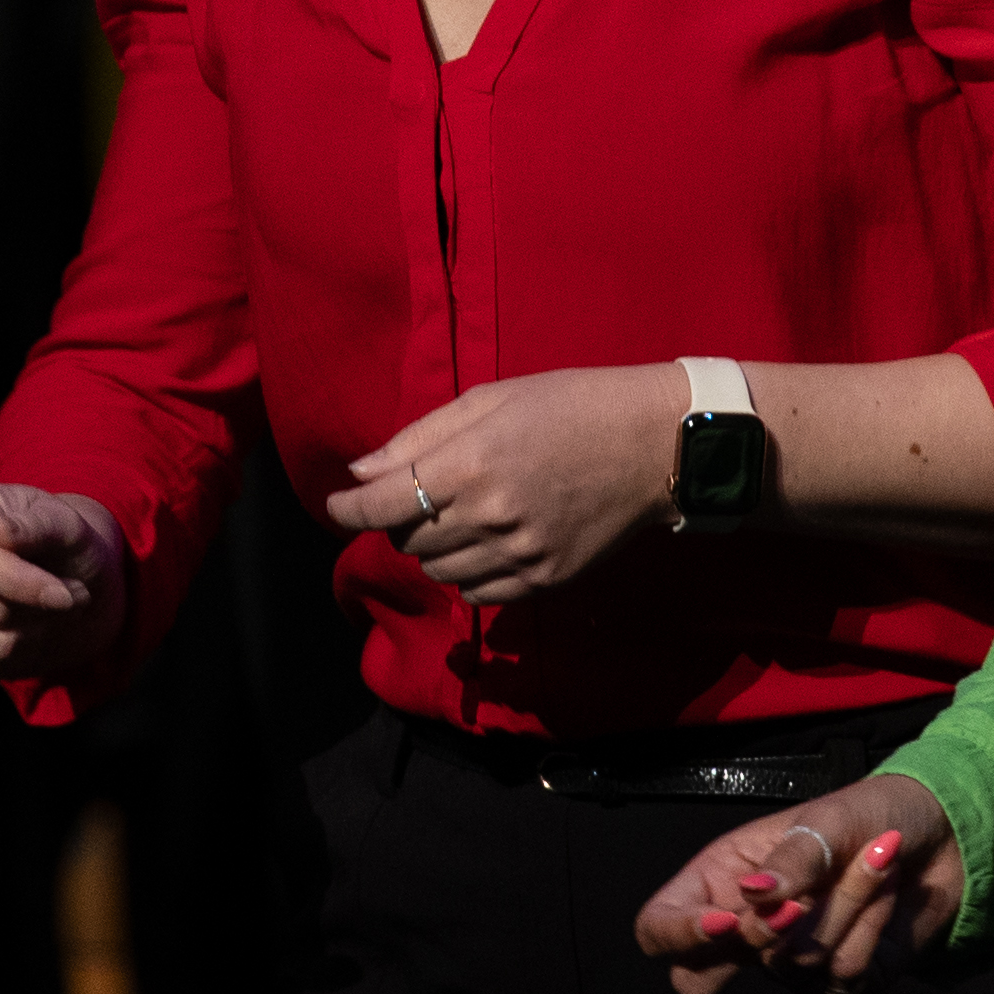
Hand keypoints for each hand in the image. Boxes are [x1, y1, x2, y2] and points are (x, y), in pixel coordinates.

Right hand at [0, 480, 132, 687]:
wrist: (60, 579)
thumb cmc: (63, 546)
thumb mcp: (68, 527)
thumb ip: (37, 526)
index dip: (21, 583)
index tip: (66, 595)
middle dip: (36, 610)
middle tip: (64, 598)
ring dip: (29, 638)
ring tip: (45, 615)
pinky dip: (5, 663)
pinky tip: (17, 637)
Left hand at [328, 366, 695, 603]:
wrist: (654, 443)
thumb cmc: (570, 404)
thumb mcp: (491, 399)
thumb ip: (419, 437)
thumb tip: (360, 473)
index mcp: (471, 462)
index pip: (383, 504)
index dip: (349, 509)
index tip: (338, 505)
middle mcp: (489, 516)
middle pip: (408, 540)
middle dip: (400, 518)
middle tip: (421, 493)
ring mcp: (519, 554)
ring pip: (439, 572)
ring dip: (432, 547)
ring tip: (458, 515)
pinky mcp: (545, 579)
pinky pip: (479, 594)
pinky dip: (467, 573)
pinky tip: (485, 543)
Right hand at [631, 772, 957, 991]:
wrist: (937, 835)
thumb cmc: (868, 814)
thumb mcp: (826, 820)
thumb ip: (790, 860)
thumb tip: (754, 896)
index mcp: (720, 878)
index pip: (657, 928)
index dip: (679, 934)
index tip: (728, 921)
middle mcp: (745, 927)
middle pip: (697, 979)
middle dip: (757, 940)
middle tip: (799, 900)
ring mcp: (788, 963)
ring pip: (792, 968)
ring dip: (844, 907)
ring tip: (874, 858)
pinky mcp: (836, 981)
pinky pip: (843, 973)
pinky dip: (871, 924)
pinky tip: (886, 891)